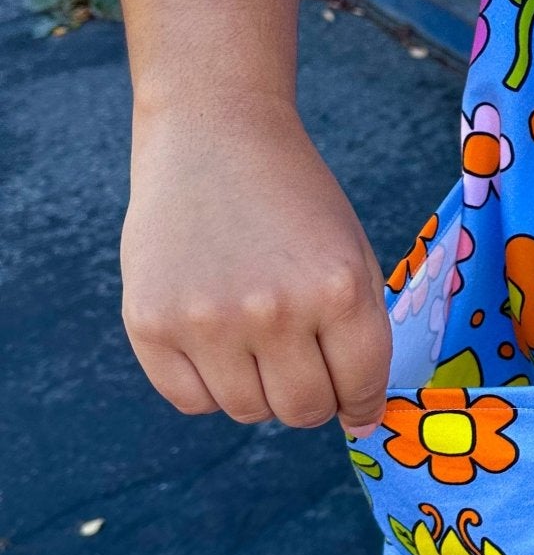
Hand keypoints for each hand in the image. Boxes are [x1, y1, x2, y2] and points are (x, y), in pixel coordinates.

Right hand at [121, 96, 391, 433]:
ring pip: (248, 412)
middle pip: (304, 411)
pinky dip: (209, 385)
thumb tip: (361, 419)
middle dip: (312, 397)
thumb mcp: (351, 252)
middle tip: (302, 361)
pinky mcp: (150, 323)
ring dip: (259, 390)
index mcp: (336, 289)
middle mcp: (273, 310)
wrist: (214, 135)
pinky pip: (191, 401)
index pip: (361, 388)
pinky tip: (214, 337)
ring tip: (255, 336)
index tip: (353, 395)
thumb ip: (362, 335)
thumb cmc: (294, 199)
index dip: (361, 400)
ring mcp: (206, 320)